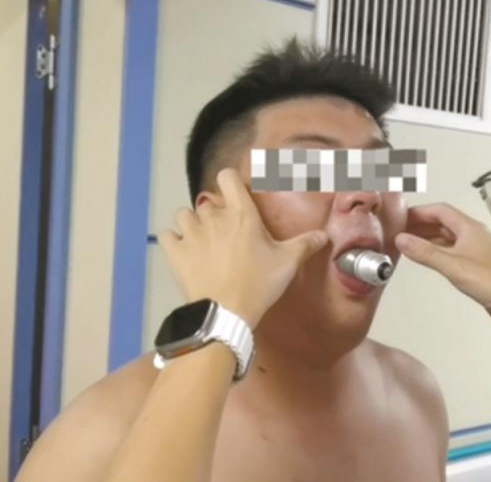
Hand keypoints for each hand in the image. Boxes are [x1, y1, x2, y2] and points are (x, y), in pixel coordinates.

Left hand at [158, 169, 327, 327]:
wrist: (226, 313)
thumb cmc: (259, 283)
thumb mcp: (287, 263)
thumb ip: (305, 245)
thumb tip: (324, 235)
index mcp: (241, 213)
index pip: (227, 177)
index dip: (230, 181)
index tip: (236, 193)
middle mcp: (213, 216)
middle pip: (207, 200)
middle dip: (215, 212)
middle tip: (226, 232)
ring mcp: (190, 233)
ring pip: (184, 214)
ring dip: (192, 223)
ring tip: (202, 239)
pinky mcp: (174, 252)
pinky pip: (166, 235)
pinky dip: (173, 239)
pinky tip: (182, 249)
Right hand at [395, 203, 490, 337]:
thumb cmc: (489, 282)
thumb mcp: (453, 266)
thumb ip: (425, 252)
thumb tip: (398, 238)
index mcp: (469, 227)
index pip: (440, 210)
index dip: (419, 211)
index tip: (398, 218)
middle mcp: (472, 234)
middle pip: (442, 222)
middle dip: (420, 224)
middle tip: (396, 231)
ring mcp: (474, 250)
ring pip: (446, 237)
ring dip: (426, 238)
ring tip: (405, 244)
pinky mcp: (475, 266)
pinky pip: (450, 251)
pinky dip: (435, 251)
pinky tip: (424, 259)